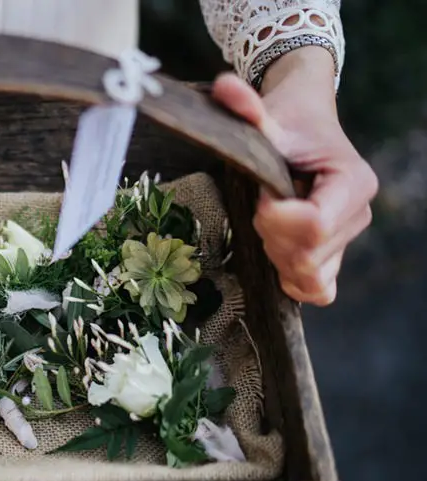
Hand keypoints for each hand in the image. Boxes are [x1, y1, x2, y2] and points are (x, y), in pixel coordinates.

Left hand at [211, 47, 378, 304]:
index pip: (314, 226)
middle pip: (307, 256)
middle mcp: (358, 215)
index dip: (277, 218)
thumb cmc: (287, 122)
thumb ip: (248, 108)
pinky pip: (318, 290)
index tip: (262, 195)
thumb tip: (224, 87)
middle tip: (260, 206)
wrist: (302, 127)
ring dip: (277, 256)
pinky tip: (275, 252)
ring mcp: (347, 239)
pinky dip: (292, 280)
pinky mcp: (333, 257)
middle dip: (271, 236)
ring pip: (309, 277)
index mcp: (352, 182)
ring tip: (269, 222)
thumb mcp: (268, 116)